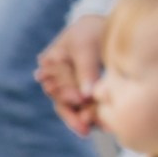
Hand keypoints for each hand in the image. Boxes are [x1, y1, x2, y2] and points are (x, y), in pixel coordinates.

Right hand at [36, 14, 107, 137]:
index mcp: (50, 63)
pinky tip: (104, 126)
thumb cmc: (92, 31)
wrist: (107, 27)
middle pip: (61, 101)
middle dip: (74, 114)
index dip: (66, 93)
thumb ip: (85, 70)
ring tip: (97, 129)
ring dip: (84, 119)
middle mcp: (55, 78)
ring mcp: (69, 86)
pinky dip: (93, 116)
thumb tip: (85, 97)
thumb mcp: (87, 46)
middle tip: (86, 125)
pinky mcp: (84, 92)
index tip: (81, 99)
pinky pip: (85, 108)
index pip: (55, 84)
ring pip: (73, 108)